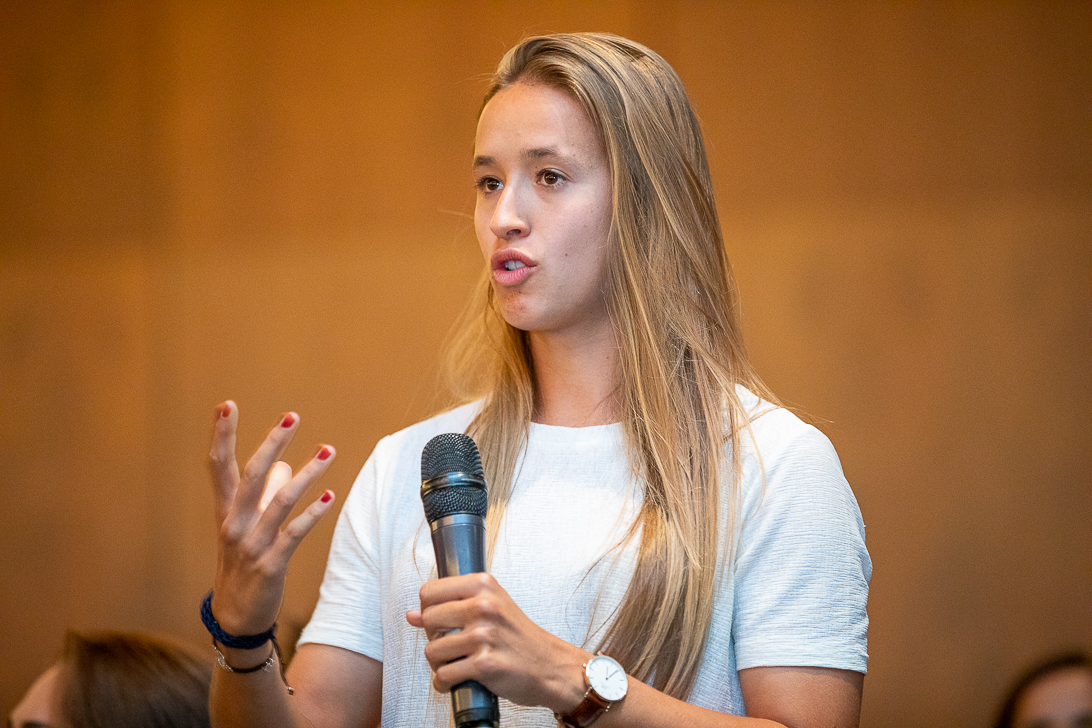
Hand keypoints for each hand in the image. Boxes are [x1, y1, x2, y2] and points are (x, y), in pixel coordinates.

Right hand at [208, 401, 336, 636]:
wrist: (235, 617)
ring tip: (328, 451)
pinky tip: (330, 496)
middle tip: (291, 417)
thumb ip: (264, 494)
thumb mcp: (246, 527)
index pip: (218, 464)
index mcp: (225, 509)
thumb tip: (286, 465)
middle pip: (251, 475)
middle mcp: (234, 523)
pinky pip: (294, 534)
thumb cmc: (243, 563)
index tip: (226, 404)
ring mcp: (251, 545)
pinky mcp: (270, 565)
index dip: (220, 434)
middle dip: (271, 443)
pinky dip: (313, 514)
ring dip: (307, 474)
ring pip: (280, 501)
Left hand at [406, 573, 590, 713]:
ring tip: (455, 664)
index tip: (441, 621)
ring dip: (439, 664)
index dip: (429, 610)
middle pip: (427, 620)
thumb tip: (412, 615)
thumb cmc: (520, 637)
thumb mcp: (491, 608)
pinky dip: (445, 683)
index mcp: (483, 585)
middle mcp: (484, 606)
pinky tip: (457, 680)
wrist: (550, 665)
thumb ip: (451, 606)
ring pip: (432, 651)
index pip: (429, 592)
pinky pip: (443, 676)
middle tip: (451, 645)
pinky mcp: (484, 664)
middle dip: (433, 638)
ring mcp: (484, 635)